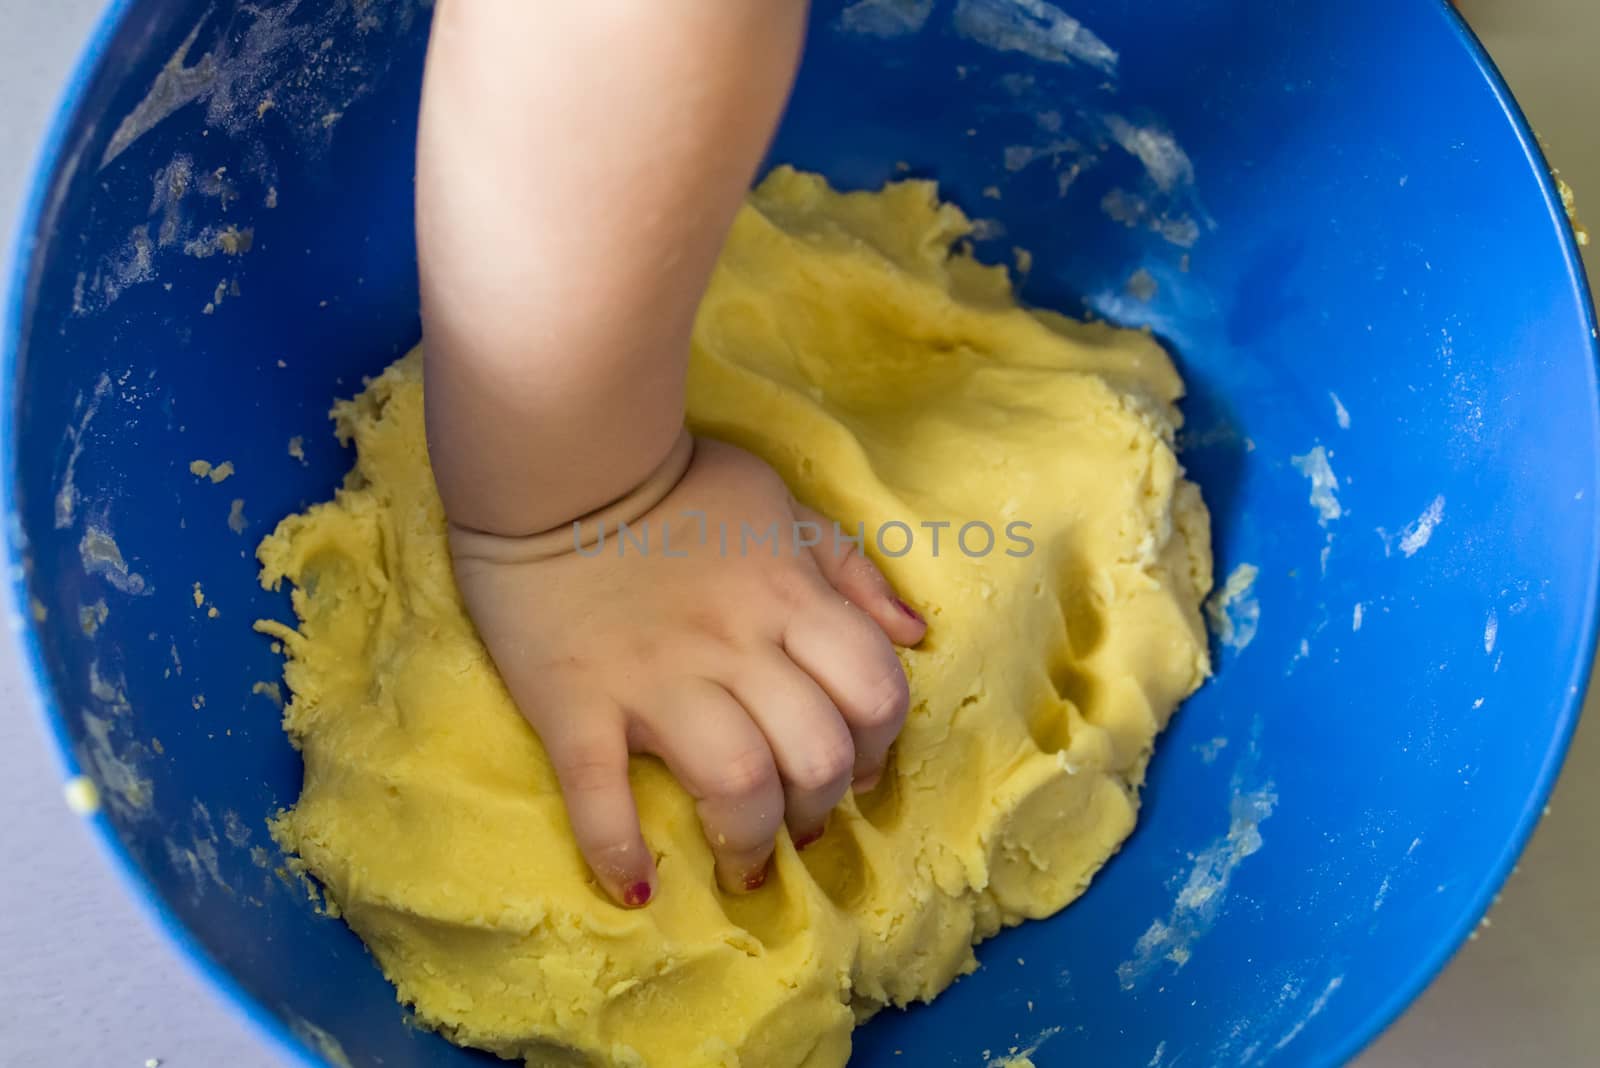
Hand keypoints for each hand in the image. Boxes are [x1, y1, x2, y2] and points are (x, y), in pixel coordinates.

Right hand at [449, 438, 925, 905]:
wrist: (558, 462)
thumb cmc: (677, 486)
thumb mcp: (782, 506)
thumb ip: (851, 570)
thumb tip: (914, 635)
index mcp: (790, 599)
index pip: (874, 692)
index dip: (878, 745)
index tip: (852, 774)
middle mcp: (736, 647)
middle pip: (815, 754)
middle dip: (820, 809)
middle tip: (794, 823)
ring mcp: (655, 680)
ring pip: (735, 783)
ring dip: (748, 841)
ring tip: (738, 860)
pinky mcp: (576, 704)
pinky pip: (600, 795)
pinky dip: (618, 851)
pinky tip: (635, 884)